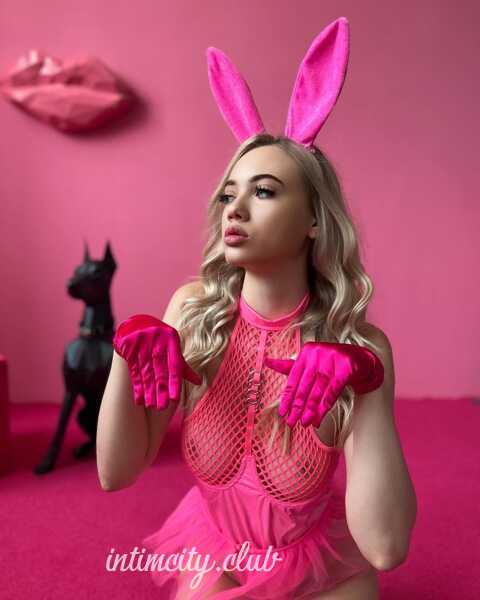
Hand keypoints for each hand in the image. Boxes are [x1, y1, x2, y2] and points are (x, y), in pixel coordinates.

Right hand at [113, 314, 201, 409]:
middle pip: (159, 371)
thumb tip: (199, 382)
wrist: (138, 323)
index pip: (174, 365)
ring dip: (149, 391)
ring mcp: (142, 344)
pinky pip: (134, 370)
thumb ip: (183, 365)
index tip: (175, 398)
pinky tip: (139, 399)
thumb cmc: (161, 340)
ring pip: (146, 372)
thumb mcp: (173, 348)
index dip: (175, 382)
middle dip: (161, 389)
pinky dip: (137, 386)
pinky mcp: (129, 348)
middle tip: (162, 407)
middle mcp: (157, 341)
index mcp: (171, 340)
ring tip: (151, 406)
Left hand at [264, 341, 383, 427]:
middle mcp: (317, 353)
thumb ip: (289, 366)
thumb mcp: (310, 362)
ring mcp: (333, 359)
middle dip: (297, 407)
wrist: (360, 359)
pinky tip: (319, 418)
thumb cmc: (330, 362)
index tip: (282, 413)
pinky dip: (325, 406)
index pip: (293, 378)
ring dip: (311, 410)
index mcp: (306, 352)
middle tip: (291, 423)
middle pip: (305, 386)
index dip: (287, 397)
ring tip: (305, 424)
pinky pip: (333, 391)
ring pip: (318, 390)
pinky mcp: (346, 367)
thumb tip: (267, 362)